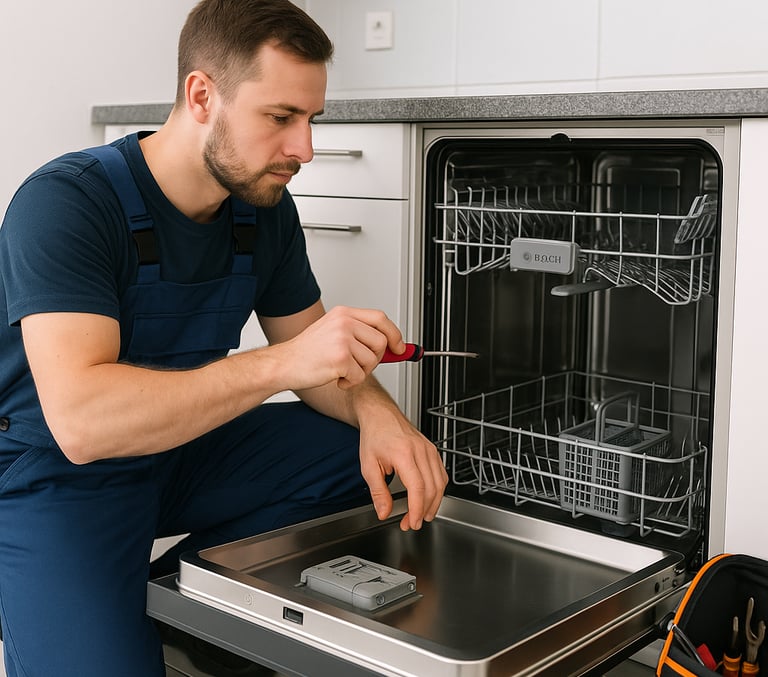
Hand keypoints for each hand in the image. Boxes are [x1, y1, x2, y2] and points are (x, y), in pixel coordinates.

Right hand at [275, 306, 405, 391]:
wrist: (283, 364)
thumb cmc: (307, 352)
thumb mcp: (333, 332)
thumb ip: (361, 334)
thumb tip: (394, 346)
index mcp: (343, 313)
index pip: (380, 318)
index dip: (394, 334)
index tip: (399, 348)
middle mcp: (344, 322)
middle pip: (381, 342)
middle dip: (375, 359)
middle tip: (358, 365)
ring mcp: (342, 339)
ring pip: (372, 361)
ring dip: (360, 372)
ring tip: (342, 371)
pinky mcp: (340, 358)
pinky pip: (360, 376)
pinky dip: (350, 383)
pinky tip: (336, 378)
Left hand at [358, 404, 447, 530]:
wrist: (381, 414)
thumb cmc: (374, 435)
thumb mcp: (368, 466)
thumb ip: (378, 492)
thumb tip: (384, 512)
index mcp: (404, 454)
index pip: (417, 487)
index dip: (417, 509)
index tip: (412, 522)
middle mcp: (420, 450)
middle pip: (431, 488)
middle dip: (423, 510)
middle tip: (412, 523)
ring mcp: (429, 449)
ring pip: (440, 483)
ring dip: (434, 503)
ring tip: (422, 515)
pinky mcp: (432, 450)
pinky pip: (441, 474)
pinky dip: (438, 490)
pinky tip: (429, 499)